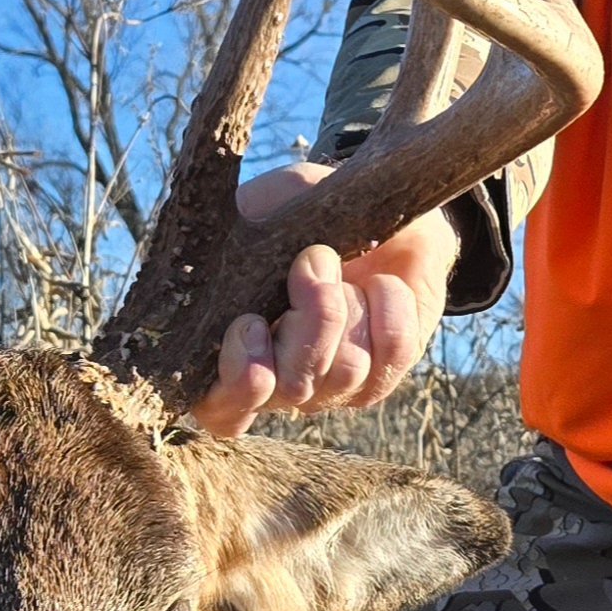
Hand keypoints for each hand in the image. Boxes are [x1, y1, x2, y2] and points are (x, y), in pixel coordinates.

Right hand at [187, 161, 460, 437]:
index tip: (252, 323)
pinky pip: (391, 355)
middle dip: (309, 323)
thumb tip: (236, 233)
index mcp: (231, 346)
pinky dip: (388, 308)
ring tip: (342, 267)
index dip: (235, 383)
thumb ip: (247, 218)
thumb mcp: (271, 203)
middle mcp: (277, 380)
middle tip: (313, 263)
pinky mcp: (382, 375)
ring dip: (348, 308)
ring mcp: (331, 385)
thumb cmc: (306, 209)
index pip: (220, 408)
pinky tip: (380, 284)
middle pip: (290, 389)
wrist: (377, 207)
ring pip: (344, 372)